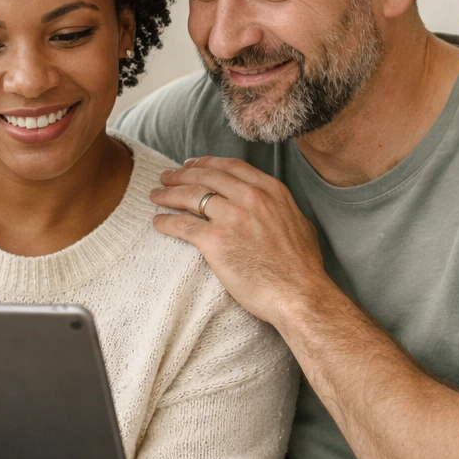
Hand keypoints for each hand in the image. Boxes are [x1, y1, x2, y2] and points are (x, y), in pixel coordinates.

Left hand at [150, 156, 326, 326]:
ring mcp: (231, 218)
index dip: (206, 163)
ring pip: (190, 196)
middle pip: (205, 177)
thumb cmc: (302, 268)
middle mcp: (250, 198)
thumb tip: (271, 208)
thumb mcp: (298, 223)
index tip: (191, 164)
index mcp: (270, 190)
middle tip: (166, 176)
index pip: (230, 167)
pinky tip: (158, 222)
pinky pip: (183, 225)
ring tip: (156, 195)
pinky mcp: (216, 241)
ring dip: (168, 194)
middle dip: (181, 174)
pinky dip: (166, 222)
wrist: (299, 294)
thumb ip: (279, 208)